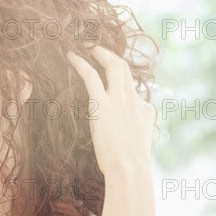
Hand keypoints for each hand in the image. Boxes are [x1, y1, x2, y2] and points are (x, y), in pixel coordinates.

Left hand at [66, 45, 155, 174]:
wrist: (129, 170)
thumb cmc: (131, 166)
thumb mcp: (139, 146)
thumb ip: (135, 133)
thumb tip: (128, 133)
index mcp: (145, 110)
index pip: (133, 89)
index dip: (120, 82)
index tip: (108, 79)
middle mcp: (134, 100)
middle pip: (125, 69)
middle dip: (112, 55)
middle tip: (98, 48)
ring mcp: (120, 100)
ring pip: (114, 65)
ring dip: (100, 52)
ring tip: (87, 45)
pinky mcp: (102, 104)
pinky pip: (91, 76)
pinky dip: (80, 63)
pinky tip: (71, 56)